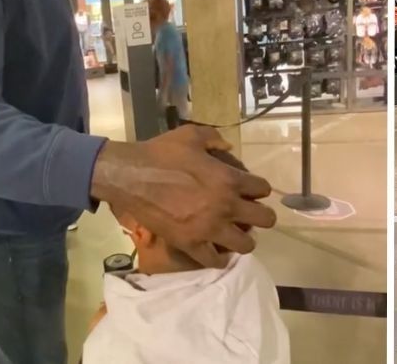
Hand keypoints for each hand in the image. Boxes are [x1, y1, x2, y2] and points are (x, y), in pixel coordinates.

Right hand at [90, 125, 275, 268]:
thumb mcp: (192, 135)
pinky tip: (216, 251)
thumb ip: (215, 139)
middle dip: (262, 215)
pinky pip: (214, 261)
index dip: (259, 188)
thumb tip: (228, 148)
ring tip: (235, 233)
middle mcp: (226, 206)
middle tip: (250, 213)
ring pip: (246, 244)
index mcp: (229, 179)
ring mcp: (209, 229)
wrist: (131, 177)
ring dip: (244, 239)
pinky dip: (218, 258)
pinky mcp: (190, 244)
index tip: (251, 189)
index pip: (263, 188)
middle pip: (265, 219)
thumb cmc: (162, 154)